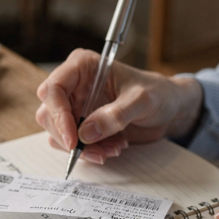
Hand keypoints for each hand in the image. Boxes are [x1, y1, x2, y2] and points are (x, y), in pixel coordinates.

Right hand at [36, 49, 203, 163]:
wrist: (169, 107)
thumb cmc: (158, 93)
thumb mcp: (142, 100)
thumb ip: (115, 115)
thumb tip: (86, 133)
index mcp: (83, 66)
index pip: (54, 88)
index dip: (58, 115)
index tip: (73, 139)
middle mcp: (74, 85)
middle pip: (49, 114)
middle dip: (70, 137)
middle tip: (96, 150)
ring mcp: (76, 106)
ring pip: (58, 133)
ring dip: (83, 148)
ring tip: (113, 148)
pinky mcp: (81, 125)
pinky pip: (72, 143)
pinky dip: (89, 152)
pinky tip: (113, 147)